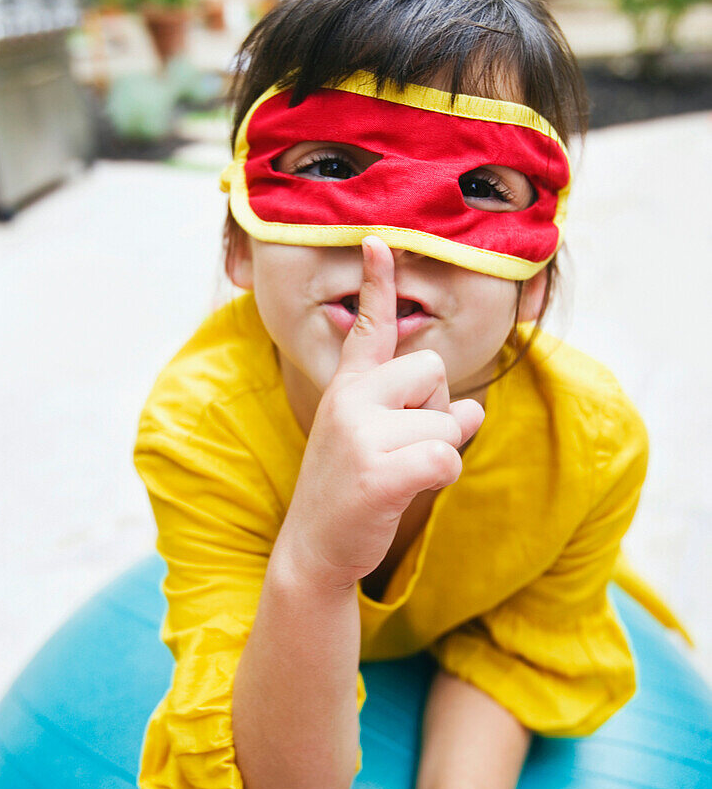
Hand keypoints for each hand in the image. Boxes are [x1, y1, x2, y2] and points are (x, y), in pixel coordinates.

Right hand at [279, 235, 484, 590]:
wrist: (315, 548)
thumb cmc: (353, 488)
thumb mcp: (375, 437)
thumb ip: (420, 414)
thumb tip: (473, 409)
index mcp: (348, 386)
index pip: (370, 326)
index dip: (378, 282)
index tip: (378, 240)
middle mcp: (350, 399)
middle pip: (434, 370)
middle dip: (435, 410)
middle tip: (400, 446)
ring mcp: (360, 433)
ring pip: (447, 421)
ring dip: (438, 452)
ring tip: (397, 474)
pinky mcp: (378, 472)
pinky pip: (448, 457)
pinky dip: (441, 478)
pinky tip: (406, 490)